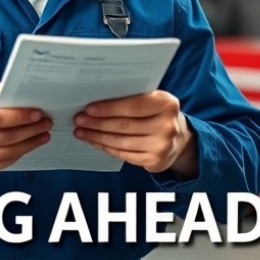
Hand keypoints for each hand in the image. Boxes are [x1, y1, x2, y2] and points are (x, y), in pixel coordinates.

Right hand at [0, 82, 51, 177]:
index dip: (20, 117)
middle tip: (46, 122)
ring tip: (42, 134)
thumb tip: (18, 93)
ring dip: (30, 144)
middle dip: (30, 130)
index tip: (37, 113)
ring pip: (8, 153)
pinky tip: (28, 144)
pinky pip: (4, 163)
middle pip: (6, 137)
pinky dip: (19, 154)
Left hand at [73, 90, 197, 177]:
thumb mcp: (154, 100)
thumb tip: (97, 101)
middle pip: (124, 126)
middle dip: (97, 123)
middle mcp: (167, 126)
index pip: (133, 106)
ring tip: (81, 132)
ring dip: (97, 137)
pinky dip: (106, 148)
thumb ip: (133, 98)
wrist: (180, 139)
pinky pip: (124, 154)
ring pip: (121, 142)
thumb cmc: (159, 114)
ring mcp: (162, 146)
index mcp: (166, 104)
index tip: (89, 109)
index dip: (109, 108)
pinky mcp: (155, 161)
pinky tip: (95, 142)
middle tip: (79, 120)